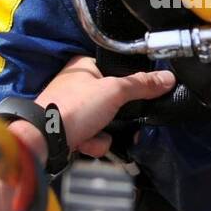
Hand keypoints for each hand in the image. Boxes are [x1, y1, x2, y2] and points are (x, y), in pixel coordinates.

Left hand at [10, 56, 176, 162]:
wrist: (43, 141)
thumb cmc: (74, 107)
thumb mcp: (114, 91)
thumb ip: (142, 85)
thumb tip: (168, 78)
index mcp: (83, 67)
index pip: (115, 70)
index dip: (127, 83)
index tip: (137, 93)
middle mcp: (76, 86)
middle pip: (113, 100)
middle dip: (117, 116)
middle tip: (116, 118)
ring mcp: (72, 110)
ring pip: (106, 122)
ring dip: (104, 133)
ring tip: (94, 134)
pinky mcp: (70, 131)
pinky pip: (94, 137)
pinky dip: (93, 143)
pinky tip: (84, 144)